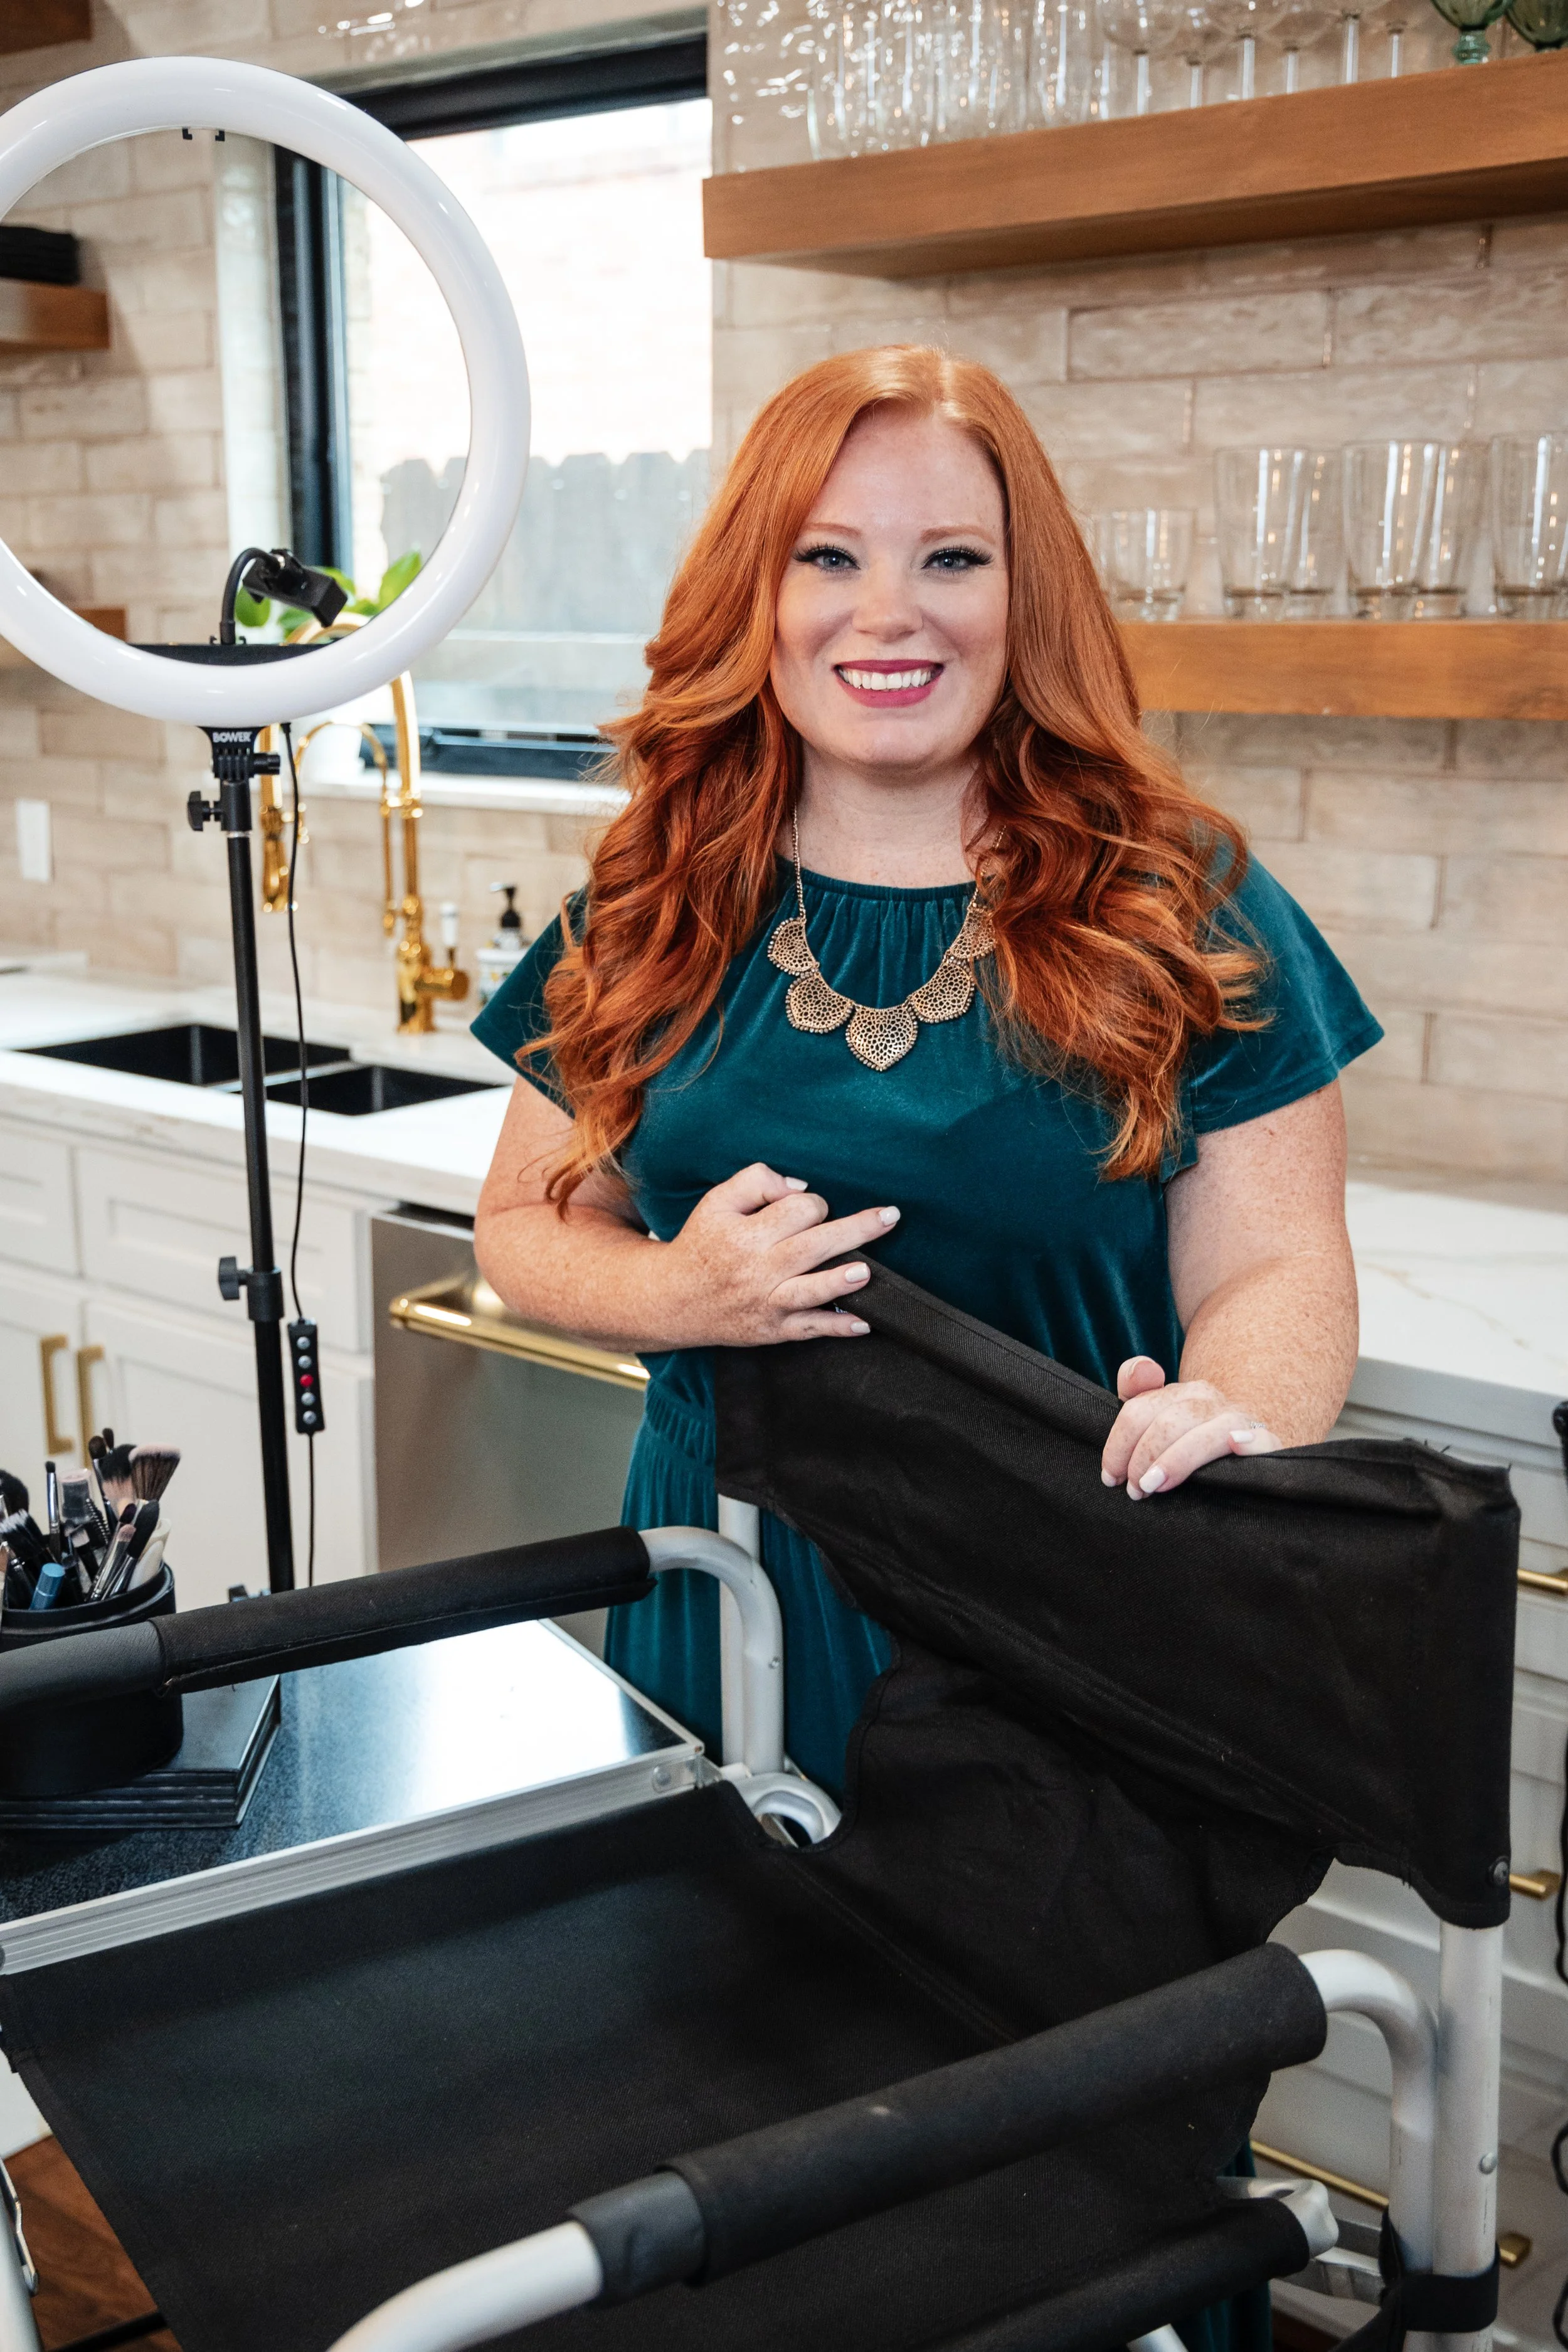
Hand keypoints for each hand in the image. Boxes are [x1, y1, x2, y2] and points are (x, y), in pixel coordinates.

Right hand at [657, 1162, 897, 1345]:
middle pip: (813, 1245)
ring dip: (840, 1282)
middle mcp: (758, 1270)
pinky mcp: (774, 1330)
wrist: (674, 1299)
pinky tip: (865, 1323)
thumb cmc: (703, 1244)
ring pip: (811, 1291)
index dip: (814, 1204)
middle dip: (856, 1229)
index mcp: (745, 1234)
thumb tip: (801, 1188)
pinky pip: (810, 1329)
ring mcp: (767, 1303)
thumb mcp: (717, 1202)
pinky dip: (838, 1328)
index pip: (796, 1211)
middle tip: (890, 1217)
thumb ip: (756, 1181)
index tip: (813, 1209)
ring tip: (866, 1271)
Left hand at [1100, 1356, 1280, 1498]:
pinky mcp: (1267, 1442)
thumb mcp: (1155, 1421)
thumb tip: (1142, 1370)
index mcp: (1178, 1393)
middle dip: (1143, 1456)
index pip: (1139, 1409)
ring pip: (1207, 1431)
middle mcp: (1209, 1400)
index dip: (1119, 1443)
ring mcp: (1238, 1420)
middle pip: (1169, 1420)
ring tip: (1153, 1486)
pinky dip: (1250, 1442)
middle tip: (1134, 1490)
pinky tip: (1236, 1447)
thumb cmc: (1187, 1444)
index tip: (1110, 1477)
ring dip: (1176, 1459)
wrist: (1242, 1451)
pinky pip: (1262, 1439)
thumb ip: (1136, 1391)